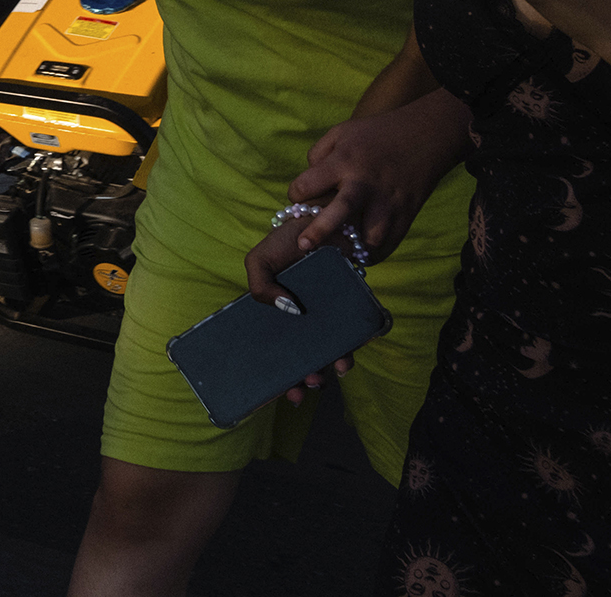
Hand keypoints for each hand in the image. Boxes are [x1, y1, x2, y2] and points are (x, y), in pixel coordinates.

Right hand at [241, 213, 357, 402]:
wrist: (331, 219)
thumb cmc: (290, 239)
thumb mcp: (260, 259)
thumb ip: (260, 287)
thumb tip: (289, 311)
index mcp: (278, 310)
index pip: (274, 347)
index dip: (277, 371)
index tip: (283, 391)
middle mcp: (302, 318)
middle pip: (301, 356)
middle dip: (302, 378)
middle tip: (304, 388)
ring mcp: (327, 316)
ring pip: (326, 351)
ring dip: (327, 368)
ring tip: (327, 373)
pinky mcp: (351, 310)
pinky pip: (350, 336)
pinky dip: (349, 349)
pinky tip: (346, 357)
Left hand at [284, 96, 468, 261]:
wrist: (426, 136)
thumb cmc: (377, 134)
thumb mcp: (341, 132)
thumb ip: (317, 155)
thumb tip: (308, 183)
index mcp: (344, 162)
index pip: (309, 184)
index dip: (297, 193)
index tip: (298, 196)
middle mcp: (365, 184)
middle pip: (340, 211)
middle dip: (319, 231)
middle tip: (302, 245)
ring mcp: (388, 202)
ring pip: (370, 236)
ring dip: (353, 248)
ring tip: (336, 255)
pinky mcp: (406, 215)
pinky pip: (390, 243)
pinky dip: (374, 254)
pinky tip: (359, 255)